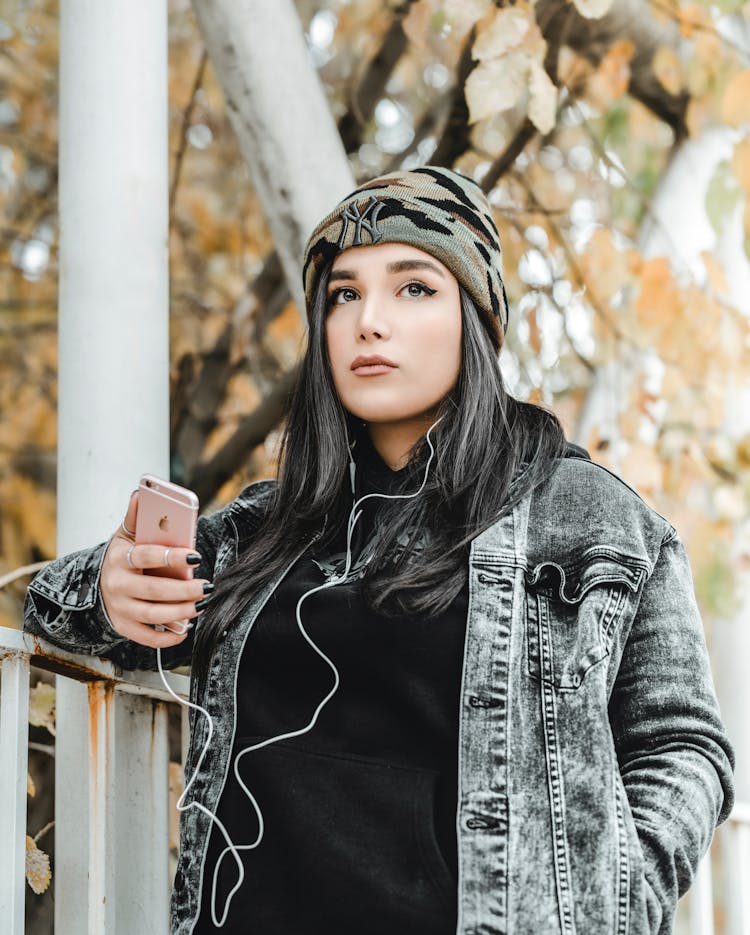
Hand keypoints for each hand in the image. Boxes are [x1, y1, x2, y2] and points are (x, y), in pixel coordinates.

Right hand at [100, 489, 211, 648]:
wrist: (98, 584)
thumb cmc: (122, 556)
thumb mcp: (125, 535)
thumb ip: (136, 516)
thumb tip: (141, 492)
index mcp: (120, 558)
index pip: (147, 556)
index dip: (172, 556)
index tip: (196, 556)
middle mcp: (117, 585)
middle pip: (154, 590)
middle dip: (184, 590)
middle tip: (207, 587)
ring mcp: (119, 608)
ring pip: (153, 615)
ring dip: (181, 612)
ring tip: (202, 605)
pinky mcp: (124, 627)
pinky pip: (147, 637)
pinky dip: (168, 637)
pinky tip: (186, 628)